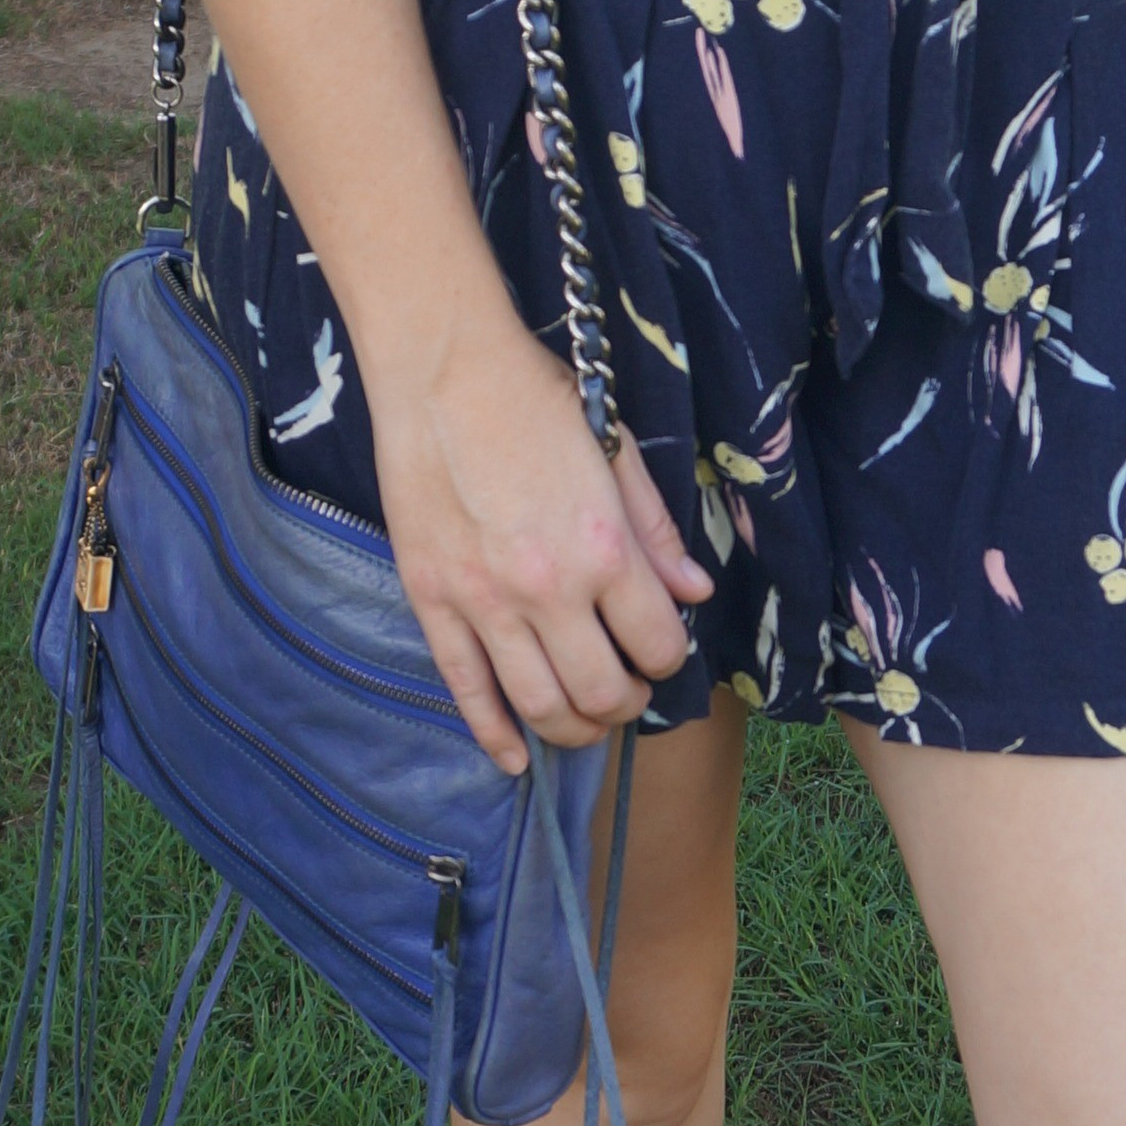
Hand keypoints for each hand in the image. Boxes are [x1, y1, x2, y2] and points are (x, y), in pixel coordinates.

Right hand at [373, 317, 711, 773]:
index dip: (668, 658)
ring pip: (538, 705)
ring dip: (572, 727)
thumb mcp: (617, 451)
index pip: (657, 645)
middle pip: (601, 693)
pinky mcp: (431, 601)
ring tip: (584, 715)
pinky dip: (493, 734)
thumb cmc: (535, 398)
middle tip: (626, 687)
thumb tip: (695, 593)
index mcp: (603, 547)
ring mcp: (483, 601)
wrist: (442, 368)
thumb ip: (656, 531)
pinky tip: (514, 757)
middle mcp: (547, 588)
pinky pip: (465, 689)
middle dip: (625, 702)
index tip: (660, 646)